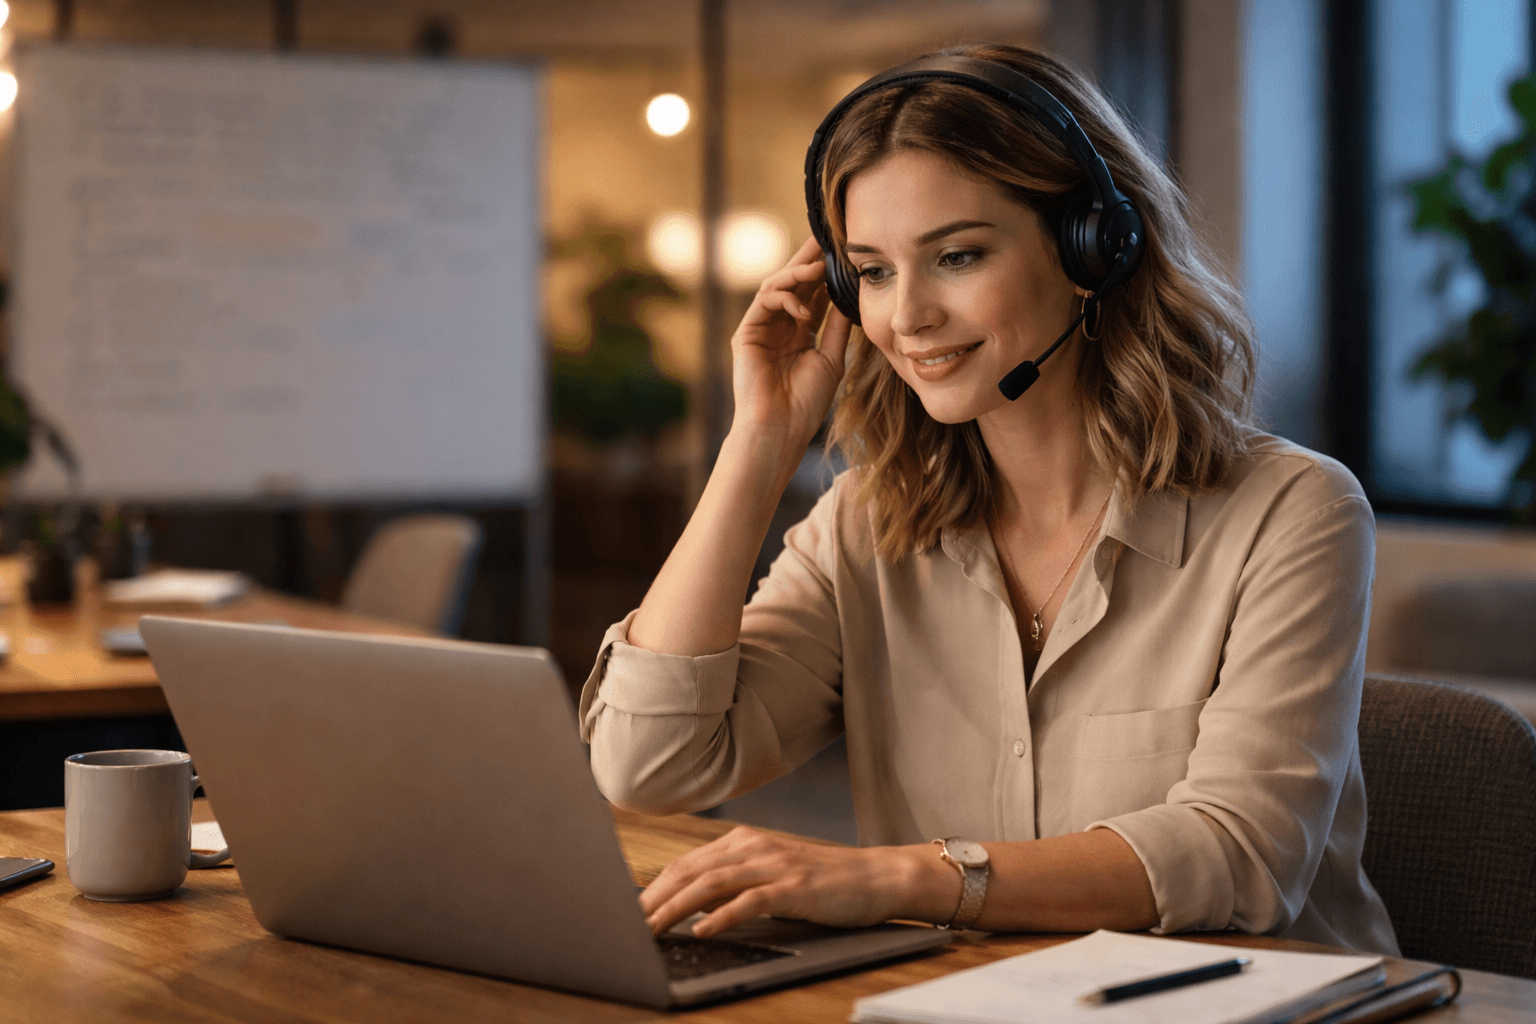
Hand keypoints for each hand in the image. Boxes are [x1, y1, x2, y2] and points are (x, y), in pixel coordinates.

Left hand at [639, 826, 948, 937]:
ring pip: (710, 884)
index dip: (650, 888)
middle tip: (623, 925)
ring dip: (675, 909)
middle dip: (652, 900)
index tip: (623, 912)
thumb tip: (689, 908)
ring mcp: (773, 864)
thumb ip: (733, 884)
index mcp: (742, 842)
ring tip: (649, 930)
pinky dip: (722, 915)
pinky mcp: (794, 886)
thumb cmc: (822, 882)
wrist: (876, 877)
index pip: (683, 865)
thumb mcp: (771, 876)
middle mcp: (752, 847)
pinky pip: (750, 900)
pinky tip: (703, 930)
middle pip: (688, 872)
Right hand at [729, 236, 853, 454]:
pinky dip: (785, 299)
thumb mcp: (832, 358)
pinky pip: (764, 302)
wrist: (781, 429)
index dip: (826, 274)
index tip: (843, 253)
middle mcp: (779, 326)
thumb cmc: (806, 403)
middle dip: (809, 261)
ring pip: (776, 286)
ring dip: (797, 274)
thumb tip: (850, 296)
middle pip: (794, 284)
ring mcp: (761, 328)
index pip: (813, 294)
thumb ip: (838, 327)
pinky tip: (804, 310)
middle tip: (825, 237)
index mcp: (799, 333)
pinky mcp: (746, 333)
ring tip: (819, 269)